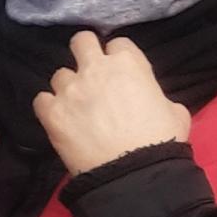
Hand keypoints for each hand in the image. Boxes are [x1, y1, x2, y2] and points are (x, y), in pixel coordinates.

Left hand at [32, 30, 189, 174]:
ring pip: (59, 75)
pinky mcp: (52, 113)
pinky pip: (41, 100)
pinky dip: (48, 108)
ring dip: (67, 88)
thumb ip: (157, 96)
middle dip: (84, 53)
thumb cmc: (161, 142)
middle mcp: (95, 69)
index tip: (118, 74)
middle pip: (81, 41)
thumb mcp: (174, 111)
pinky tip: (58, 119)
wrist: (134, 174)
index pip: (117, 44)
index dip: (117, 59)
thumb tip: (150, 101)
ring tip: (75, 107)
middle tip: (90, 75)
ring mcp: (70, 90)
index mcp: (128, 63)